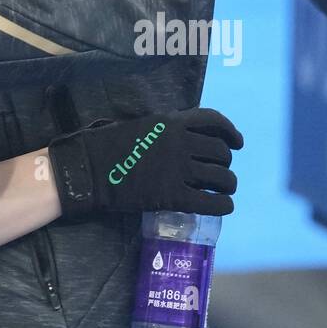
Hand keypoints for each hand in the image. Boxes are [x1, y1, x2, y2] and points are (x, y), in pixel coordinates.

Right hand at [47, 106, 243, 219]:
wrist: (89, 168)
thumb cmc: (109, 144)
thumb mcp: (143, 126)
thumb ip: (168, 130)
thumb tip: (189, 139)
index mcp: (172, 122)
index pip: (214, 121)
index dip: (230, 132)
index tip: (237, 142)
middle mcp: (182, 142)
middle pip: (221, 152)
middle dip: (226, 164)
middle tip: (220, 173)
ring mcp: (179, 170)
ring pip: (222, 178)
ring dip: (228, 185)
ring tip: (224, 191)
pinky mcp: (174, 196)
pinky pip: (211, 202)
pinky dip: (223, 205)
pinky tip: (222, 206)